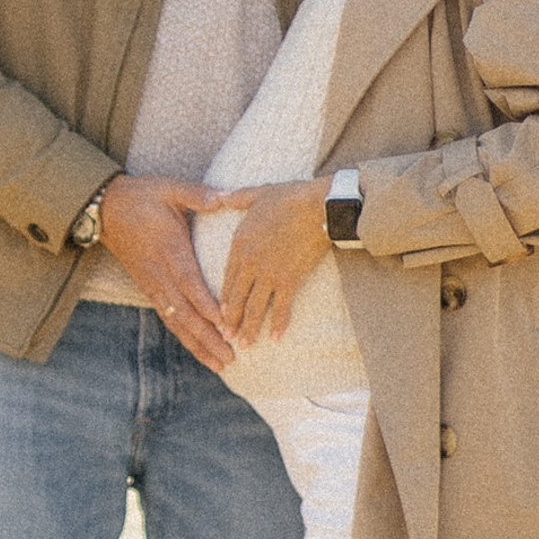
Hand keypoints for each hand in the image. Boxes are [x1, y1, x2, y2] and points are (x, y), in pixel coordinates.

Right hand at [96, 173, 237, 372]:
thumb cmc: (142, 196)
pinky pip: (168, 318)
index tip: (225, 323)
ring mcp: (153, 285)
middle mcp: (160, 274)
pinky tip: (199, 350)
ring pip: (176, 321)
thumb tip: (225, 198)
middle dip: (208, 337)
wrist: (106, 209)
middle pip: (185, 312)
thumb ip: (198, 194)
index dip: (206, 304)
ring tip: (220, 363)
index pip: (189, 282)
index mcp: (169, 249)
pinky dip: (184, 336)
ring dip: (198, 344)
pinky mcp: (149, 289)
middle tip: (231, 357)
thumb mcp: (170, 188)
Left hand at [216, 179, 334, 347]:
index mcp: (240, 243)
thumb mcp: (258, 193)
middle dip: (231, 320)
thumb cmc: (291, 197)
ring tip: (245, 345)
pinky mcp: (290, 280)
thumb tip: (219, 195)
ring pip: (255, 307)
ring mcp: (269, 274)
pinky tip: (274, 338)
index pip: (226, 277)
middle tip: (226, 337)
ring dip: (249, 328)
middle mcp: (251, 263)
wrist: (320, 207)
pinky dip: (278, 323)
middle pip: (236, 297)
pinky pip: (281, 307)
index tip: (219, 313)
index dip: (223, 298)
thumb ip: (236, 198)